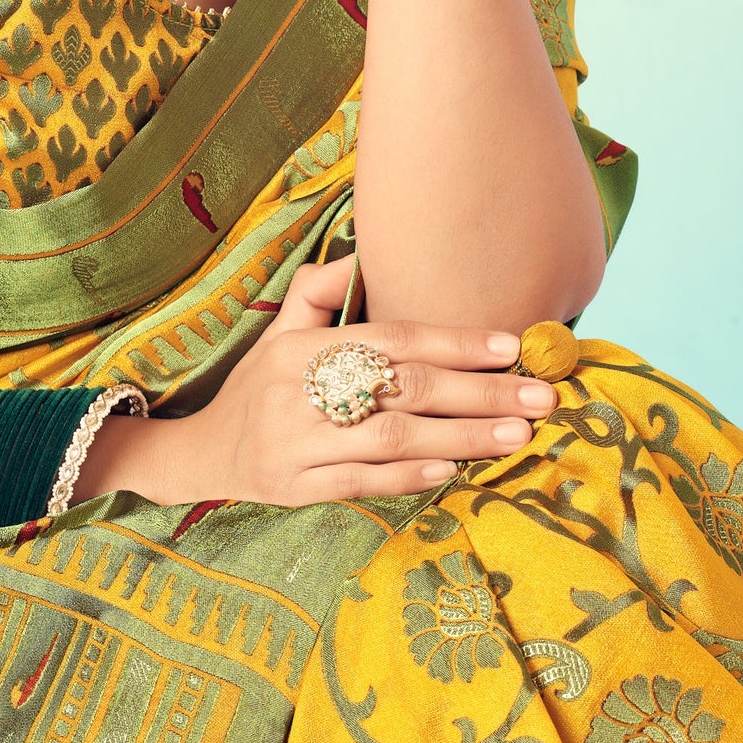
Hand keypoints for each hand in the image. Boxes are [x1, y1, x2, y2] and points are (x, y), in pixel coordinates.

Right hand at [75, 257, 556, 507]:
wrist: (204, 451)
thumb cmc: (259, 383)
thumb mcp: (280, 328)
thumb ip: (321, 289)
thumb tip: (368, 253)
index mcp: (299, 347)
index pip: (390, 338)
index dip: (452, 341)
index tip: (510, 345)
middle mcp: (297, 392)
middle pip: (401, 389)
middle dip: (477, 393)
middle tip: (539, 396)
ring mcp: (296, 444)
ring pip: (392, 439)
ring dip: (461, 438)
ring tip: (517, 435)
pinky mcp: (296, 488)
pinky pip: (362, 483)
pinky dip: (411, 478)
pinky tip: (453, 471)